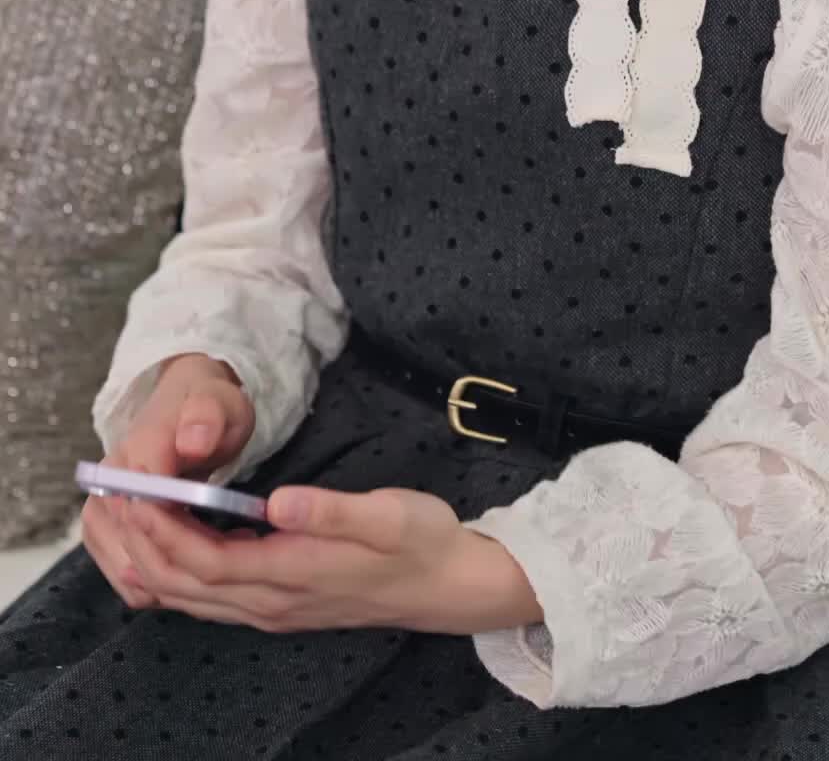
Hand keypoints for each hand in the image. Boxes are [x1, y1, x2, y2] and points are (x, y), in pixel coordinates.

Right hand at [81, 351, 254, 610]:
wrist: (185, 408)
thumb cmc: (208, 409)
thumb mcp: (221, 402)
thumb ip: (209, 416)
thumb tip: (193, 441)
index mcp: (138, 448)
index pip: (146, 508)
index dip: (184, 533)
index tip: (230, 538)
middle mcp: (108, 482)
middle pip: (135, 548)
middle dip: (186, 561)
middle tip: (237, 550)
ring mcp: (99, 510)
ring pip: (129, 573)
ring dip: (176, 578)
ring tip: (224, 555)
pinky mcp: (102, 533)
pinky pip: (128, 580)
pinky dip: (164, 585)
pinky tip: (198, 565)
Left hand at [116, 482, 542, 633]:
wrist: (448, 585)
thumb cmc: (420, 540)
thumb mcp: (388, 515)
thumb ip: (331, 510)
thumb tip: (277, 502)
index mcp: (292, 575)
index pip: (204, 561)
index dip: (163, 531)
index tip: (135, 492)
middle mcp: (271, 602)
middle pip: (183, 585)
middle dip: (138, 543)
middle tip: (108, 498)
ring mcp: (272, 608)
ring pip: (190, 595)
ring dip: (147, 558)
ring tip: (119, 516)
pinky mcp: (277, 602)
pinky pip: (207, 595)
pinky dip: (173, 569)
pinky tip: (165, 539)